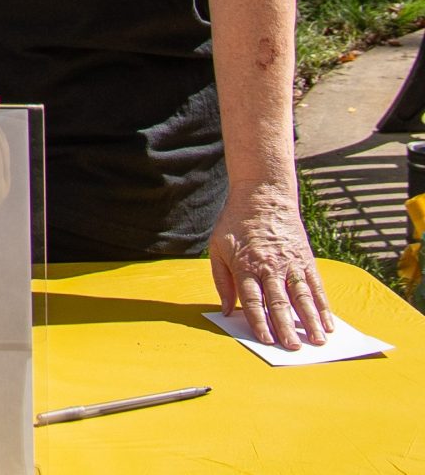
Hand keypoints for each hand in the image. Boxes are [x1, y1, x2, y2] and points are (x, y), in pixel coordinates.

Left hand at [208, 181, 331, 349]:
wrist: (263, 197)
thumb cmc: (235, 224)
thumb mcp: (217, 248)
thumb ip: (222, 280)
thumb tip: (227, 311)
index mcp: (246, 266)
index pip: (253, 300)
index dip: (259, 321)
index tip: (265, 340)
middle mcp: (270, 267)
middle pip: (279, 302)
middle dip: (286, 327)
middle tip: (293, 348)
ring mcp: (291, 263)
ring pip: (302, 297)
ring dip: (310, 321)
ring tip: (317, 341)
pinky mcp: (306, 260)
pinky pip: (316, 287)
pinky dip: (323, 306)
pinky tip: (328, 322)